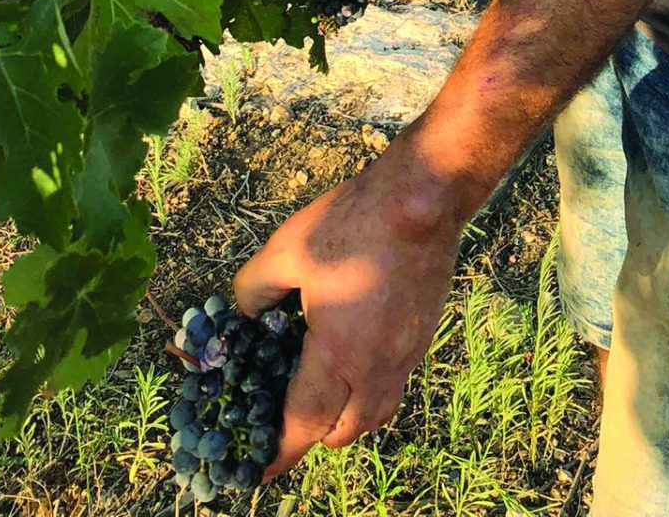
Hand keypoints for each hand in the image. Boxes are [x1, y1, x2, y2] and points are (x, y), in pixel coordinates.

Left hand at [232, 146, 463, 474]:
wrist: (424, 198)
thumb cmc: (353, 221)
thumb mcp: (286, 249)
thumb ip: (254, 289)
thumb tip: (244, 314)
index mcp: (338, 353)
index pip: (305, 424)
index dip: (280, 452)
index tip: (261, 469)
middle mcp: (376, 366)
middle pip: (346, 432)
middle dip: (314, 437)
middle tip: (288, 421)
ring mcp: (407, 354)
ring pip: (377, 414)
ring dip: (348, 419)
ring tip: (325, 399)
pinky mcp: (424, 336)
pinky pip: (395, 385)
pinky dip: (371, 392)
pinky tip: (357, 361)